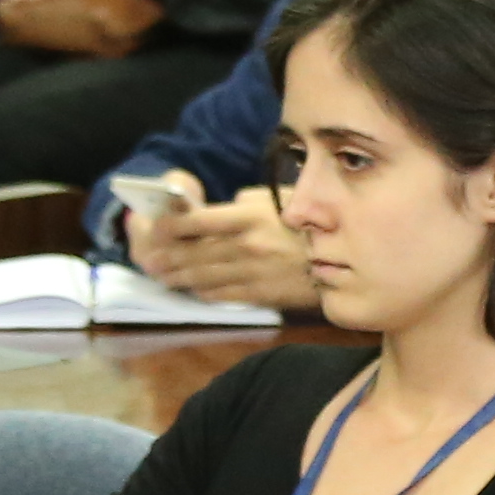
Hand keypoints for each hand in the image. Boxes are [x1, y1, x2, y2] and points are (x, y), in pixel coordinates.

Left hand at [125, 188, 314, 310]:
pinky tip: (192, 290)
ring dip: (178, 278)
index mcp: (247, 218)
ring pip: (202, 277)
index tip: (154, 227)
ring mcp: (250, 273)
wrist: (346, 260)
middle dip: (166, 257)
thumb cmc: (314, 221)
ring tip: (161, 277)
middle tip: (148, 259)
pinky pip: (223, 295)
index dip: (168, 226)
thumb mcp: (279, 199)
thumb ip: (244, 204)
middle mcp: (244, 246)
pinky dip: (203, 293)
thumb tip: (220, 210)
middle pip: (192, 253)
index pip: (194, 222)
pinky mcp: (259, 294)